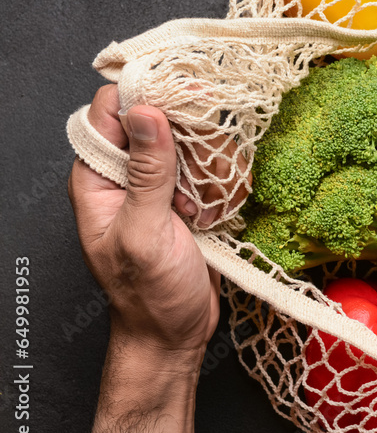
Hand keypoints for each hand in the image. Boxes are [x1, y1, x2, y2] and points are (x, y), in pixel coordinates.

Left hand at [68, 84, 219, 355]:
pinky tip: (213, 216)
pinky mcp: (187, 197)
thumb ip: (148, 172)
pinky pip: (212, 168)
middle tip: (196, 178)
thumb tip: (147, 112)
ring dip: (209, 169)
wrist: (174, 334)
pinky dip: (222, 186)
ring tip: (199, 210)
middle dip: (190, 142)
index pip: (112, 111)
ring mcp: (158, 185)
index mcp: (98, 177)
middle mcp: (125, 174)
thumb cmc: (149, 295)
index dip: (147, 99)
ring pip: (194, 142)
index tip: (186, 102)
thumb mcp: (145, 232)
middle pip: (162, 119)